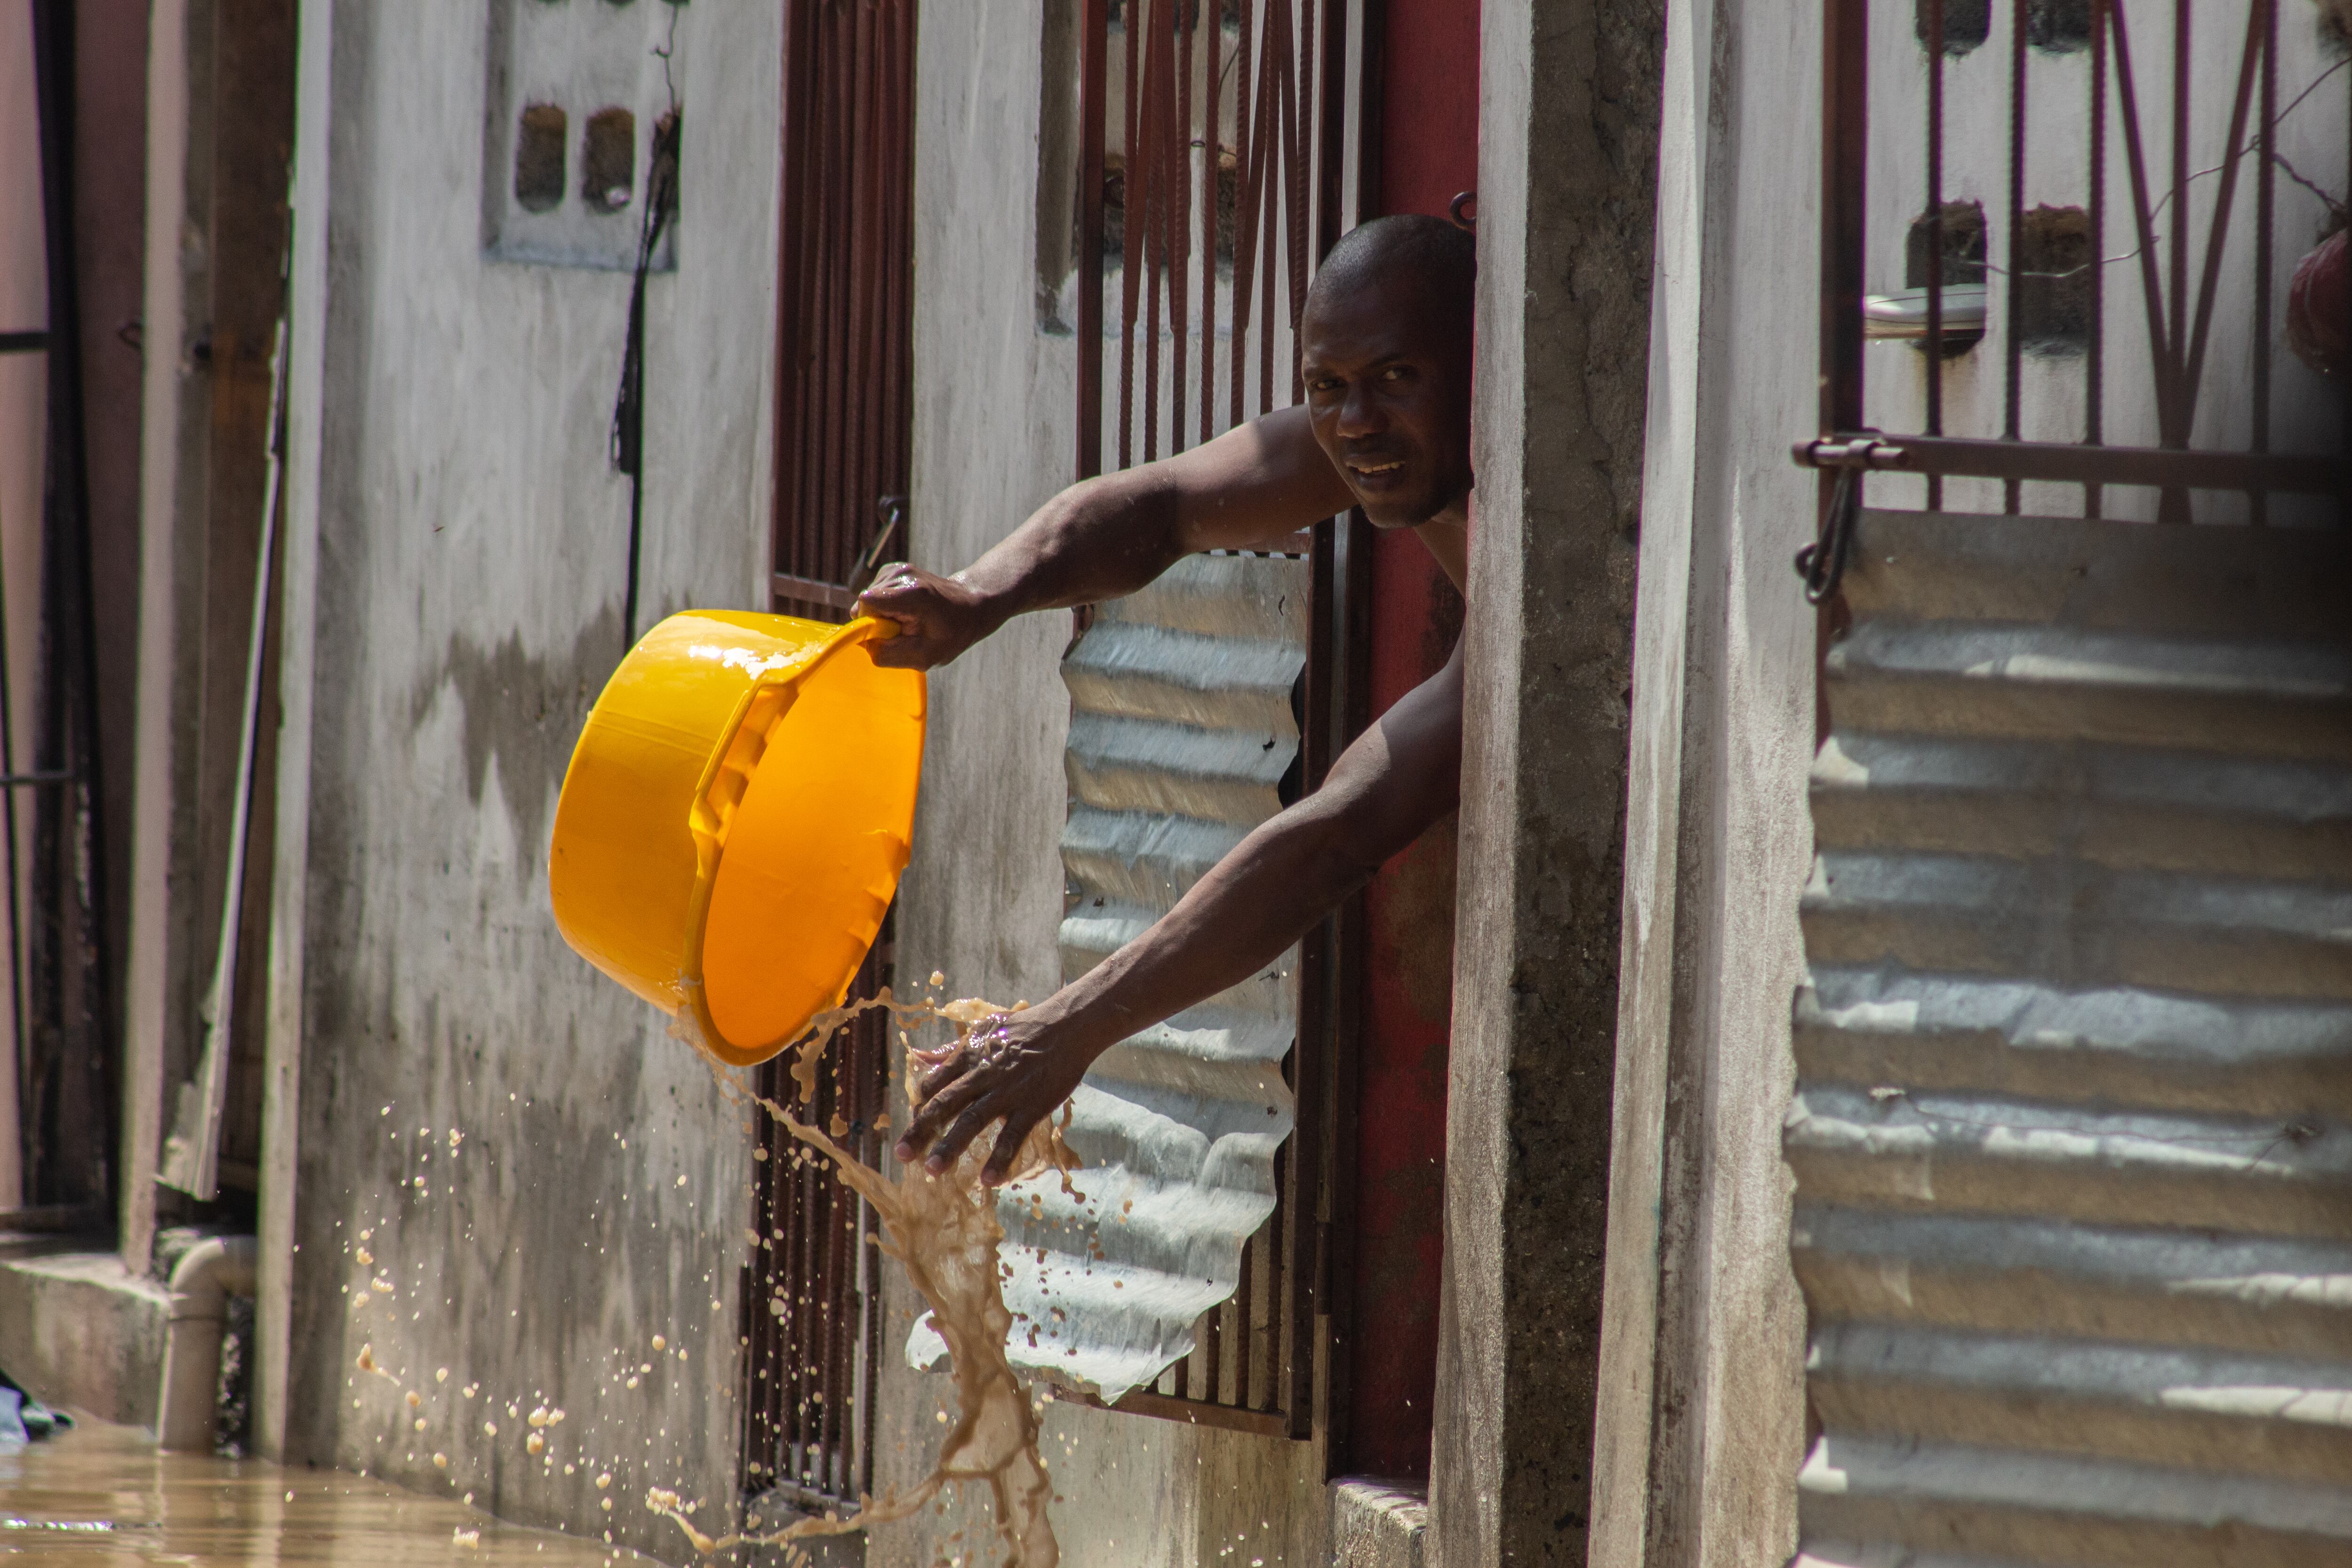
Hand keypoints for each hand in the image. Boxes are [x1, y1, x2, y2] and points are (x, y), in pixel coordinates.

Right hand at [855, 564, 1001, 669]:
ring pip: (868, 599)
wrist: (969, 606)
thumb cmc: (951, 634)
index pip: (866, 602)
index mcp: (911, 593)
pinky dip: (886, 607)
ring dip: (883, 615)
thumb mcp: (925, 656)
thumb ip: (890, 654)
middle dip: (878, 622)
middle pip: (865, 602)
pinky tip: (906, 610)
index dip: (871, 624)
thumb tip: (865, 645)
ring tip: (909, 619)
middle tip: (906, 629)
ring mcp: (896, 569)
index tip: (892, 634)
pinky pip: (875, 595)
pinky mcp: (893, 570)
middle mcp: (901, 574)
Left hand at [893, 1005, 1095, 1185]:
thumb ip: (950, 1050)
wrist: (1067, 1027)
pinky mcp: (1031, 1106)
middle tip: (902, 1155)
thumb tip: (918, 1056)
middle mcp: (982, 1075)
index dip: (919, 1107)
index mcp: (968, 1056)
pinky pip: (1012, 1136)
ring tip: (934, 1171)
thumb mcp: (983, 1032)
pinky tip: (988, 1180)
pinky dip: (1000, 1158)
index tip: (909, 1126)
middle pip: (945, 1105)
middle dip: (922, 1130)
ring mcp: (1007, 1092)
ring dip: (951, 1146)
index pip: (934, 1084)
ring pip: (973, 1121)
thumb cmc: (1023, 1029)